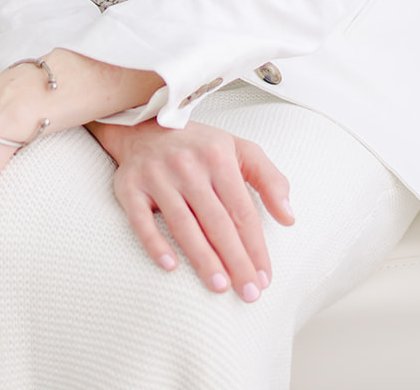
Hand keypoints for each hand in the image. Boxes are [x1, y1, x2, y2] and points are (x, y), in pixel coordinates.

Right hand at [88, 118, 293, 301]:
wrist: (144, 127)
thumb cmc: (200, 146)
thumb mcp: (239, 149)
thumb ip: (269, 179)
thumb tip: (289, 217)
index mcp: (217, 155)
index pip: (241, 210)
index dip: (255, 246)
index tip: (265, 277)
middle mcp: (187, 165)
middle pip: (216, 221)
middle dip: (235, 260)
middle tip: (249, 293)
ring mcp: (156, 175)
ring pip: (182, 224)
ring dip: (202, 258)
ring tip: (219, 286)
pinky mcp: (130, 187)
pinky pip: (141, 220)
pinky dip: (155, 244)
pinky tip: (170, 267)